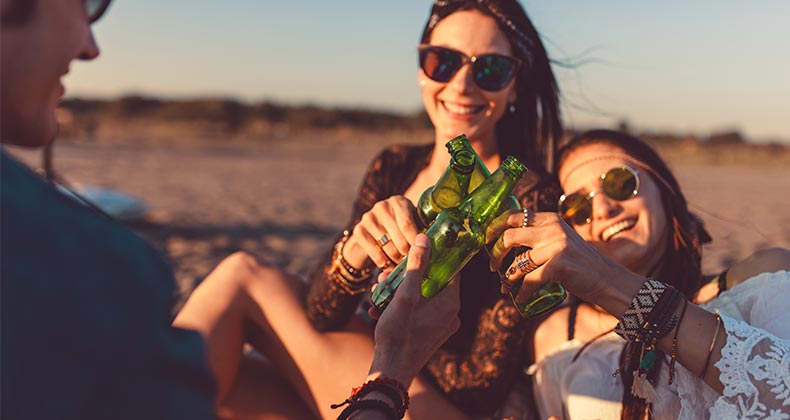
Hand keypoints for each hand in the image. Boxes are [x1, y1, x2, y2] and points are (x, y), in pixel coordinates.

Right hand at [345, 196, 420, 269]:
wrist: (371, 233)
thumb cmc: (398, 229)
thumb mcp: (411, 223)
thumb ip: (421, 228)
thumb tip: (430, 244)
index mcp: (399, 202)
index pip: (407, 224)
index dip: (415, 242)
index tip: (421, 254)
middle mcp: (382, 206)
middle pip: (399, 237)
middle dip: (407, 253)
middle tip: (412, 263)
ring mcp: (368, 217)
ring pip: (388, 246)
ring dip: (396, 259)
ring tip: (401, 265)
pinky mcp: (358, 230)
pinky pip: (374, 251)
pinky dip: (383, 262)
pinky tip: (387, 266)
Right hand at [369, 234, 460, 385]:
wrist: (390, 372)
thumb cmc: (399, 334)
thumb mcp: (405, 295)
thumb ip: (416, 266)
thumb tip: (425, 239)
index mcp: (450, 303)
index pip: (450, 269)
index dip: (435, 256)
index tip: (418, 248)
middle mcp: (450, 315)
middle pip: (432, 282)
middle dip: (408, 275)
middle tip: (389, 273)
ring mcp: (440, 326)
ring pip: (422, 297)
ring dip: (400, 290)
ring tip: (380, 290)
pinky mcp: (428, 334)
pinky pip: (417, 312)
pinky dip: (400, 306)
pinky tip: (380, 307)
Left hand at [488, 211, 637, 312]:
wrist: (606, 279)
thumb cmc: (579, 263)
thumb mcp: (560, 239)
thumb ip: (540, 236)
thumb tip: (506, 241)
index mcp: (550, 219)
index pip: (513, 215)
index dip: (494, 227)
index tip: (486, 240)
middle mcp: (552, 229)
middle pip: (509, 236)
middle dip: (494, 253)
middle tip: (492, 266)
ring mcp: (556, 246)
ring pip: (517, 262)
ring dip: (506, 277)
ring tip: (505, 285)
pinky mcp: (559, 265)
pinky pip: (529, 280)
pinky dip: (522, 292)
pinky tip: (520, 298)